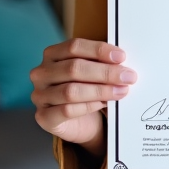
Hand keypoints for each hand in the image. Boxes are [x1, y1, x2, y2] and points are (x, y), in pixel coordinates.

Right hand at [31, 39, 136, 155]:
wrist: (81, 122)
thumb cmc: (87, 89)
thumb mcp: (93, 71)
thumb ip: (102, 62)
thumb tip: (122, 60)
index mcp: (52, 54)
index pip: (74, 46)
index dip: (99, 50)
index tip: (122, 57)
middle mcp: (41, 73)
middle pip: (74, 68)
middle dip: (105, 72)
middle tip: (128, 77)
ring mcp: (40, 95)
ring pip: (71, 91)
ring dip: (101, 90)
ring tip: (121, 91)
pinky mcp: (43, 117)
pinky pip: (67, 110)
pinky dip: (89, 106)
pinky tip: (104, 104)